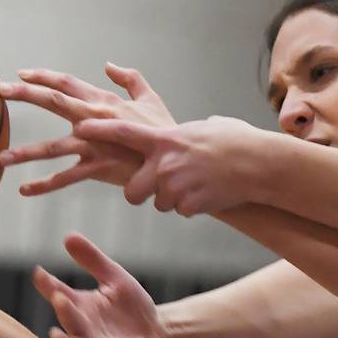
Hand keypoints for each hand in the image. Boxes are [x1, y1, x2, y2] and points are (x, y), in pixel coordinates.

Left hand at [0, 63, 175, 195]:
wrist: (175, 160)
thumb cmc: (164, 130)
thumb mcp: (150, 98)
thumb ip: (130, 79)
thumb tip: (109, 65)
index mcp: (104, 102)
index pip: (67, 84)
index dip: (43, 77)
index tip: (21, 74)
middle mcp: (95, 119)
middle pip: (54, 101)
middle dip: (25, 94)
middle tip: (0, 90)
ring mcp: (95, 144)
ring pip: (53, 147)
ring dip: (25, 152)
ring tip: (2, 158)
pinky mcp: (99, 168)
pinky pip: (66, 178)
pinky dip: (44, 185)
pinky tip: (24, 190)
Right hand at [31, 232, 169, 337]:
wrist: (158, 336)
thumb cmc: (133, 308)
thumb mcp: (117, 279)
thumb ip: (94, 260)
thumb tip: (68, 236)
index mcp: (80, 306)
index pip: (58, 293)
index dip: (48, 284)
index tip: (39, 273)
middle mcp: (82, 330)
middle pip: (67, 319)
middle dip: (63, 310)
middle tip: (61, 297)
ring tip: (57, 337)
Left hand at [74, 115, 272, 215]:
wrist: (258, 163)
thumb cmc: (236, 140)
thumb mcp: (206, 126)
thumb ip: (187, 132)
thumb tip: (193, 130)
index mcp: (164, 138)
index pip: (122, 132)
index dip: (98, 131)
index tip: (79, 129)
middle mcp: (164, 163)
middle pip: (132, 191)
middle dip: (140, 194)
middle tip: (155, 190)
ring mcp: (175, 185)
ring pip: (160, 204)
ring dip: (174, 200)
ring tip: (199, 185)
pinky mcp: (189, 204)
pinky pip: (181, 211)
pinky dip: (193, 207)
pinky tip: (210, 193)